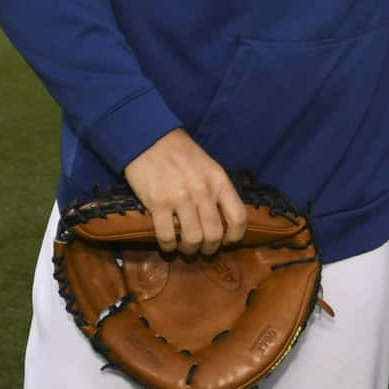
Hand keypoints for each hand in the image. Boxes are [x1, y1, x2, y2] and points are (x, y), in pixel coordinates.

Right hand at [120, 129, 248, 255]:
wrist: (149, 138)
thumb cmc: (180, 153)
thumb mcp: (208, 167)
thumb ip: (217, 190)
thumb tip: (224, 219)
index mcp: (219, 180)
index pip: (238, 217)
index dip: (235, 236)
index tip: (228, 242)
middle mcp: (202, 190)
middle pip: (214, 234)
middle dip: (210, 248)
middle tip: (204, 250)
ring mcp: (180, 198)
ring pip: (193, 239)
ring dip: (190, 249)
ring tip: (186, 248)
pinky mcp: (158, 203)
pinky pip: (167, 236)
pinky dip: (168, 246)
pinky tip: (168, 245)